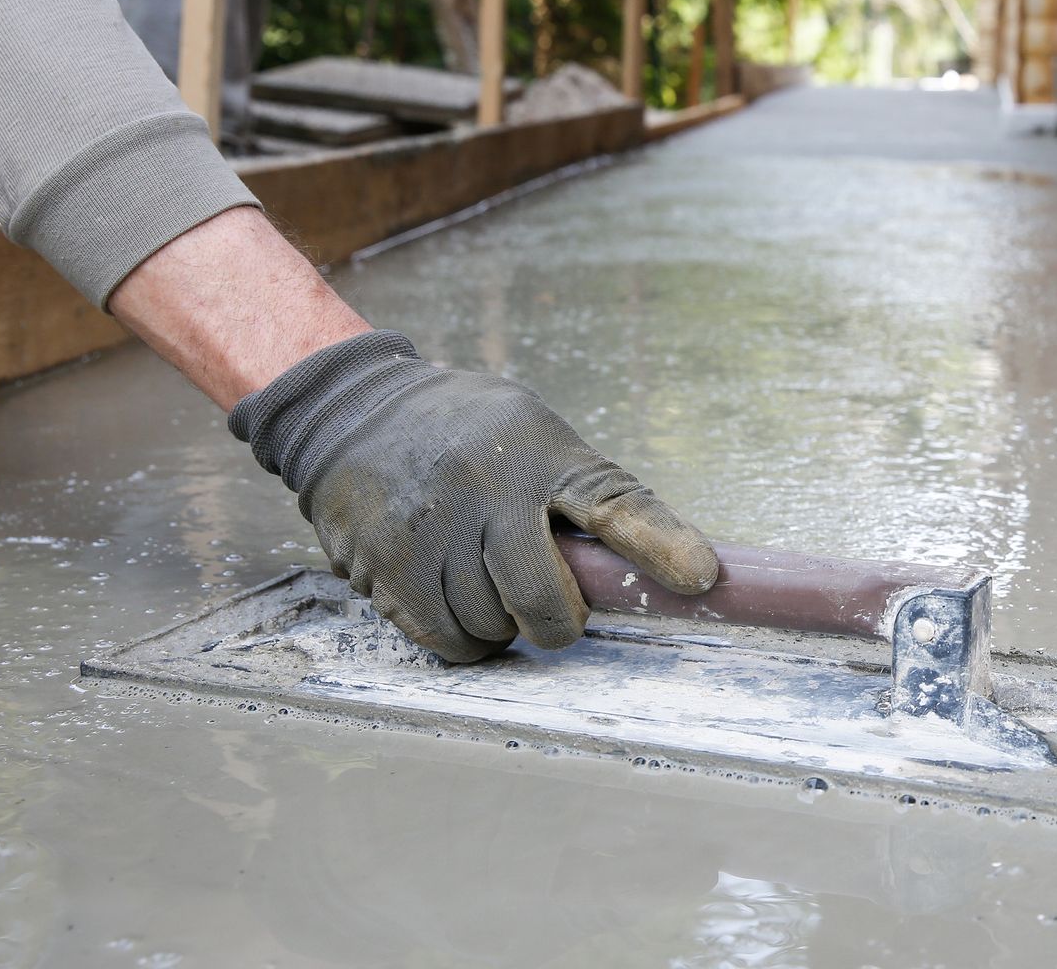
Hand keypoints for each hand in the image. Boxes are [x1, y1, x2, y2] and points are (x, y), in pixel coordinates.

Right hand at [229, 330, 717, 660]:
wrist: (355, 413)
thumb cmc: (468, 432)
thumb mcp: (534, 433)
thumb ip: (586, 490)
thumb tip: (668, 559)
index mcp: (541, 454)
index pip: (615, 504)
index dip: (662, 545)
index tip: (701, 576)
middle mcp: (487, 491)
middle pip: (546, 599)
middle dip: (560, 620)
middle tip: (555, 607)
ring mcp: (433, 531)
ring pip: (494, 628)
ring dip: (503, 624)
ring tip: (487, 580)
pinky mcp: (387, 566)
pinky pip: (448, 642)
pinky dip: (464, 639)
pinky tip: (456, 598)